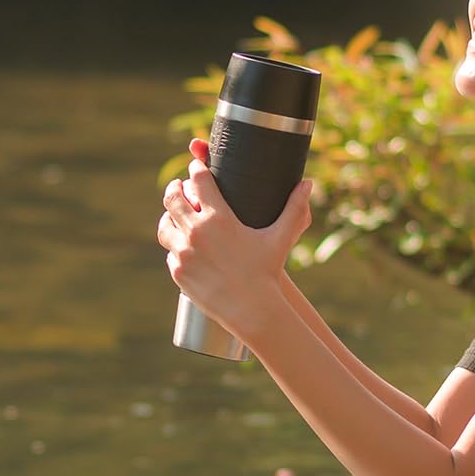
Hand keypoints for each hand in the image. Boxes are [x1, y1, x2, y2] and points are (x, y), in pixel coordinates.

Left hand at [158, 137, 311, 342]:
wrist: (251, 310)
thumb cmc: (267, 272)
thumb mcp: (280, 238)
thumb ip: (294, 209)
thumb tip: (309, 184)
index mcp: (219, 218)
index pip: (199, 180)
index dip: (196, 168)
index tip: (196, 165)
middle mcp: (196, 232)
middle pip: (173, 199)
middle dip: (175, 189)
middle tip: (179, 187)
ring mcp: (184, 253)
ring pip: (165, 226)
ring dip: (169, 218)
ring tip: (175, 216)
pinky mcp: (178, 272)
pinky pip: (171, 254)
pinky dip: (176, 248)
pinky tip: (182, 247)